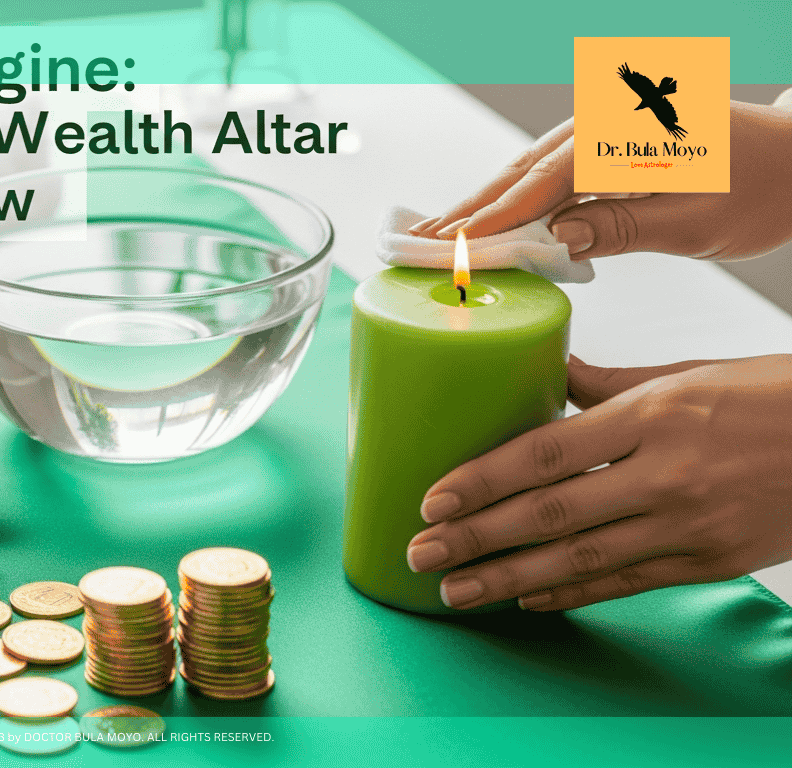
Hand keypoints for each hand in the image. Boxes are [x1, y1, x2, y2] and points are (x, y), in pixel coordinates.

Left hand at [406, 354, 791, 610]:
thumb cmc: (774, 396)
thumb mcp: (692, 375)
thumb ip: (613, 384)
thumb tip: (550, 370)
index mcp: (654, 416)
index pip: (545, 454)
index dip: (481, 480)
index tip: (431, 498)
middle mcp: (666, 475)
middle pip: (549, 514)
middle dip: (475, 538)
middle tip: (420, 553)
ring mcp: (689, 525)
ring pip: (580, 560)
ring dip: (508, 579)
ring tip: (455, 591)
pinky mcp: (711, 562)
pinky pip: (626, 583)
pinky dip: (572, 593)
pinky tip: (528, 599)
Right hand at [408, 101, 791, 261]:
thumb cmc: (765, 189)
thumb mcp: (698, 221)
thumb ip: (620, 226)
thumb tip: (553, 240)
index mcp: (628, 135)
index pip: (542, 186)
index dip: (488, 222)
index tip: (444, 250)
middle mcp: (606, 124)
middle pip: (519, 174)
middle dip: (464, 213)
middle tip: (412, 246)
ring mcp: (601, 131)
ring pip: (524, 173)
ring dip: (479, 206)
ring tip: (430, 237)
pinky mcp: (603, 144)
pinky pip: (544, 174)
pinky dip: (509, 199)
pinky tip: (480, 219)